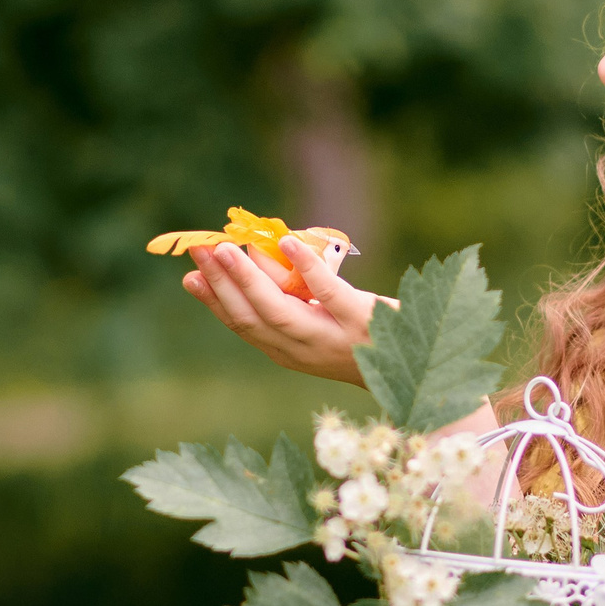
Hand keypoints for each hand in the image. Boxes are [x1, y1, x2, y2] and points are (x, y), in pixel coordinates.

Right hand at [182, 236, 376, 386]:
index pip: (243, 326)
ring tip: (227, 248)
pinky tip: (286, 243)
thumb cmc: (363, 337)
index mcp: (288, 351)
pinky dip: (304, 267)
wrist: (414, 362)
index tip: (189, 276)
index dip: (214, 301)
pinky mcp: (360, 320)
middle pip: (252, 318)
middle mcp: (303, 351)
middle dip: (222, 284)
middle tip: (200, 250)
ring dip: (248, 279)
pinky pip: (328, 293)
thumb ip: (289, 300)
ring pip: (279, 311)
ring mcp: (331, 338)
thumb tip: (253, 259)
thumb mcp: (318, 323)